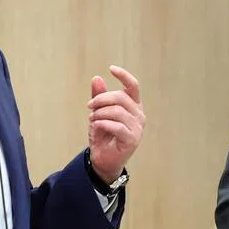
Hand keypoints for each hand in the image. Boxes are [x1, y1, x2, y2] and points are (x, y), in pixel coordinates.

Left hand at [87, 66, 144, 182]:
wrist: (103, 159)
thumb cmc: (103, 135)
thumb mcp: (98, 113)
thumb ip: (99, 97)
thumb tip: (97, 78)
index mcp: (133, 106)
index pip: (133, 86)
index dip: (124, 76)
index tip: (111, 69)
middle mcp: (139, 115)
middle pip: (121, 97)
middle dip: (101, 99)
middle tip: (89, 106)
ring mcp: (137, 128)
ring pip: (117, 111)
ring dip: (100, 113)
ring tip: (92, 119)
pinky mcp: (132, 139)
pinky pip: (116, 126)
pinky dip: (103, 123)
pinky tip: (96, 126)